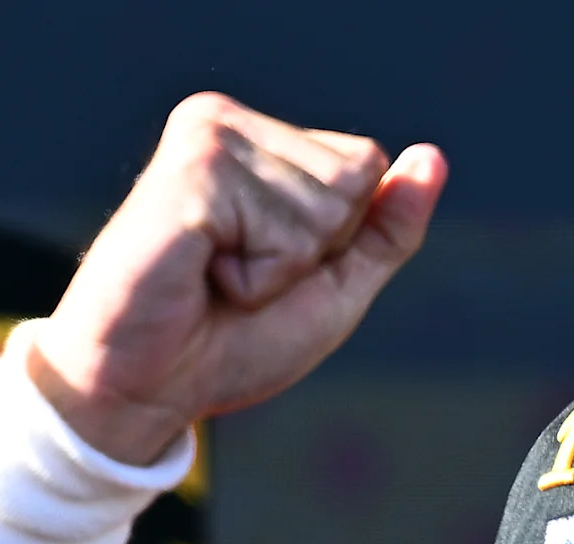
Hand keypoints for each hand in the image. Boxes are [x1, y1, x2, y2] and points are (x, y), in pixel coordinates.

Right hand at [28, 92, 444, 463]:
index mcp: (257, 140)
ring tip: (212, 279)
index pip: (364, 165)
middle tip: (234, 279)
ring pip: (324, 203)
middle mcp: (227, 122)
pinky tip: (199, 275)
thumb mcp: (330, 288)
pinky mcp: (192, 170)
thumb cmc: (224, 343)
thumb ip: (384, 228)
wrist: (140, 392)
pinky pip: (284, 228)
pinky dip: (255, 276)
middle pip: (352, 177)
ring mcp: (206, 138)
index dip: (334, 242)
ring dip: (278, 269)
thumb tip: (433, 158)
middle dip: (309, 254)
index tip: (262, 270)